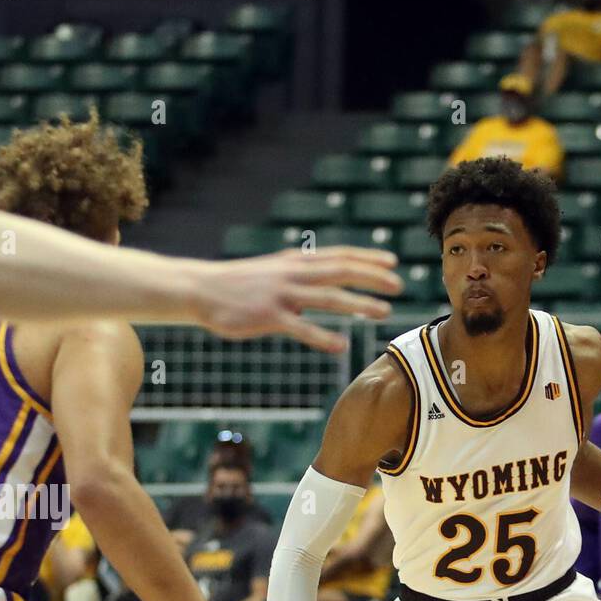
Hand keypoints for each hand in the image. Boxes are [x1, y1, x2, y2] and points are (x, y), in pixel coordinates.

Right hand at [193, 247, 403, 349]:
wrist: (202, 289)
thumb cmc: (242, 285)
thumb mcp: (276, 271)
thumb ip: (302, 274)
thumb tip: (328, 279)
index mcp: (296, 261)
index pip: (339, 255)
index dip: (367, 257)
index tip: (393, 261)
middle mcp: (293, 273)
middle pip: (340, 270)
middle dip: (372, 276)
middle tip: (399, 284)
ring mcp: (281, 294)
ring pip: (327, 297)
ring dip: (358, 303)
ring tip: (383, 311)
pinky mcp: (268, 317)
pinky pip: (300, 328)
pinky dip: (322, 336)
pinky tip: (341, 345)